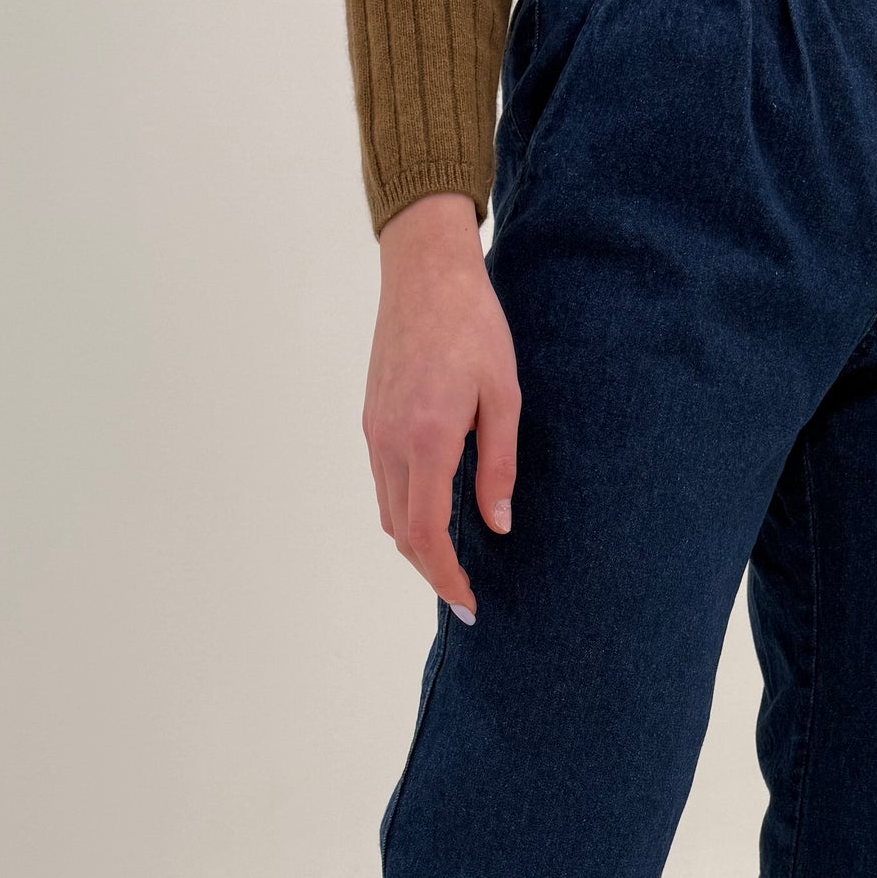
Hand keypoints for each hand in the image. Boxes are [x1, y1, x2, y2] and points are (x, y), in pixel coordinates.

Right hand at [363, 192, 519, 620]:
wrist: (425, 273)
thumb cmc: (474, 326)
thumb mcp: (505, 397)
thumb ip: (499, 466)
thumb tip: (498, 525)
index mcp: (427, 438)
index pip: (427, 531)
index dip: (445, 577)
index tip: (468, 604)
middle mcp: (390, 441)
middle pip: (401, 531)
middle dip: (431, 570)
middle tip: (465, 595)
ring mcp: (374, 430)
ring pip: (388, 510)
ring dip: (416, 543)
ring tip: (453, 561)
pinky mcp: (371, 419)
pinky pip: (384, 482)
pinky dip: (406, 511)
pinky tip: (436, 512)